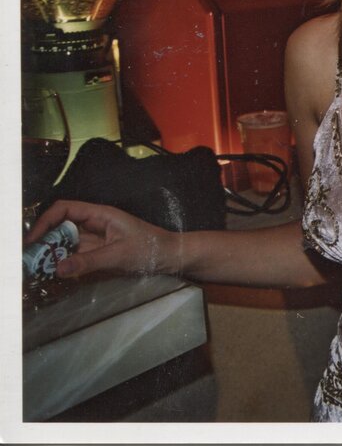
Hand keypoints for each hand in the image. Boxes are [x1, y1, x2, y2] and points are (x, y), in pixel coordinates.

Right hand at [25, 199, 179, 278]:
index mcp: (100, 215)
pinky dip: (64, 262)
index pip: (65, 209)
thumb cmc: (151, 249)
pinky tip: (57, 273)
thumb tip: (58, 268)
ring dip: (52, 253)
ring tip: (38, 268)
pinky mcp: (99, 253)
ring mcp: (96, 239)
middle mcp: (95, 224)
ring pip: (66, 243)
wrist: (171, 257)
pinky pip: (76, 255)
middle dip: (44, 240)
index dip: (45, 221)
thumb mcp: (119, 255)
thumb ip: (89, 261)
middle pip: (61, 226)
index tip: (32, 240)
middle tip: (30, 259)